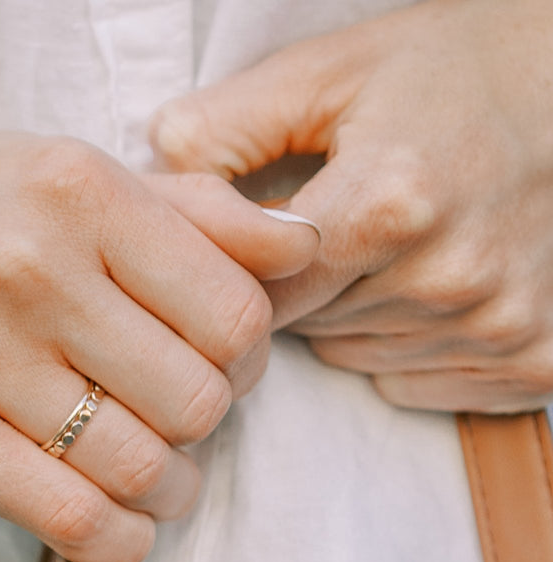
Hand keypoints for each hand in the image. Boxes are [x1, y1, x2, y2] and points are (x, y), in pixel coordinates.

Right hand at [0, 129, 315, 561]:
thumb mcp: (56, 177)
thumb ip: (187, 209)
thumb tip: (302, 245)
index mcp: (78, 189)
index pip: (236, 307)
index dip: (247, 353)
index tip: (216, 361)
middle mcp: (29, 266)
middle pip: (200, 396)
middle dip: (206, 424)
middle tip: (174, 417)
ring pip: (145, 467)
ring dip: (167, 488)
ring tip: (147, 472)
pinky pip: (75, 520)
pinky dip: (117, 538)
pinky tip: (111, 520)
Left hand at [148, 0, 552, 412]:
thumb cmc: (452, 72)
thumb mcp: (331, 70)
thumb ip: (228, 123)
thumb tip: (153, 169)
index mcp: (390, 204)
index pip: (257, 295)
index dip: (238, 275)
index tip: (241, 250)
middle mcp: (449, 279)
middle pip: (303, 328)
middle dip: (297, 285)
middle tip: (337, 221)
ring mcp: (497, 328)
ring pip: (354, 355)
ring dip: (350, 314)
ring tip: (392, 244)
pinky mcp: (533, 363)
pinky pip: (412, 384)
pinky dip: (404, 345)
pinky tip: (432, 282)